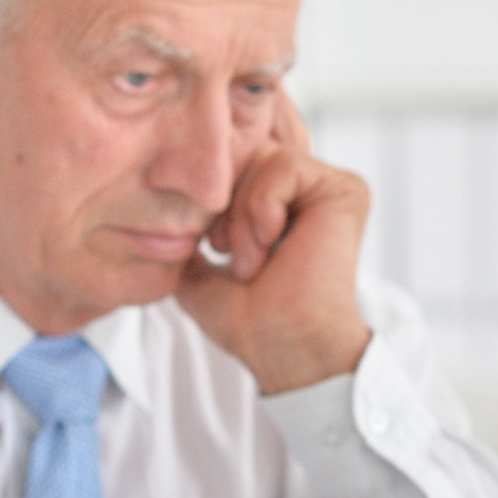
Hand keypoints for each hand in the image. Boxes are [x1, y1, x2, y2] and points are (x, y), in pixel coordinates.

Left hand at [176, 90, 373, 393]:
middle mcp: (311, 189)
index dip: (212, 196)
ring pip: (262, 156)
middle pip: (246, 151)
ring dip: (242, 212)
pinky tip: (271, 244)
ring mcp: (330, 188)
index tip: (217, 246)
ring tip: (251, 257)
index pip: (234, 160)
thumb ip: (184, 232)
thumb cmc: (247, 320)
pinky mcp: (345, 191)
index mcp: (283, 202)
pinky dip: (263, 207)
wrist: (282, 346)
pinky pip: (285, 166)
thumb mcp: (196, 266)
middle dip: (225, 203)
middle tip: (230, 252)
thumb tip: (152, 207)